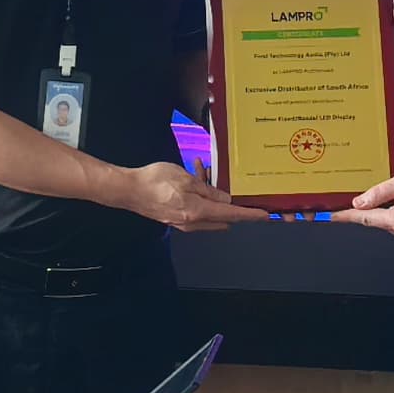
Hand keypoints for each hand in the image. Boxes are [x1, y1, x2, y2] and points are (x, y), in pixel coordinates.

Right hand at [124, 160, 247, 231]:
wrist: (128, 190)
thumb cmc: (155, 182)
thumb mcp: (186, 179)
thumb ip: (208, 190)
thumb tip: (226, 201)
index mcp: (198, 212)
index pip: (231, 216)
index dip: (249, 215)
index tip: (264, 216)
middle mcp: (193, 222)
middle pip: (222, 217)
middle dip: (233, 205)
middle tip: (241, 191)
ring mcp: (184, 222)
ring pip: (209, 211)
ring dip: (213, 195)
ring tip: (206, 170)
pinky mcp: (176, 217)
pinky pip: (197, 209)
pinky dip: (201, 196)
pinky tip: (195, 176)